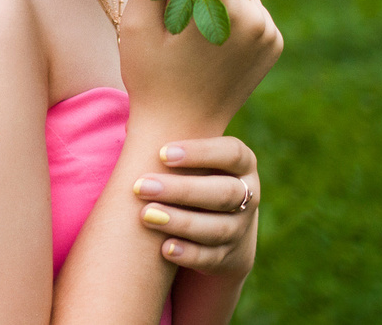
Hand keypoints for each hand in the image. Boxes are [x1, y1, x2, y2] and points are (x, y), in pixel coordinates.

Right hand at [118, 0, 282, 134]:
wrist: (180, 129)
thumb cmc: (149, 76)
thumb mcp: (138, 21)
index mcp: (226, 5)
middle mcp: (258, 15)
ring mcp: (270, 31)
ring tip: (186, 19)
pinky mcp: (274, 44)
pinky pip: (251, 9)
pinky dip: (230, 11)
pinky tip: (206, 34)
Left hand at [132, 136, 259, 278]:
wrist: (219, 222)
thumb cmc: (193, 174)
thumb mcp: (192, 157)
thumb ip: (173, 139)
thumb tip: (132, 123)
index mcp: (242, 164)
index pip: (232, 153)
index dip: (200, 153)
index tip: (162, 153)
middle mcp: (249, 195)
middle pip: (224, 193)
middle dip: (182, 190)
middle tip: (141, 186)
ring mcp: (241, 228)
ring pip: (217, 227)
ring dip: (181, 222)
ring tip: (146, 215)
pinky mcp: (230, 257)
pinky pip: (212, 258)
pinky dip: (189, 253)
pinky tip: (164, 248)